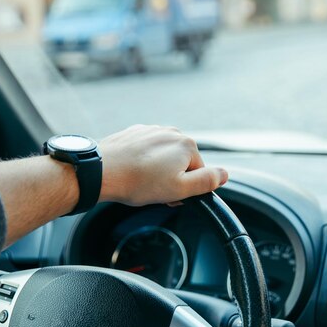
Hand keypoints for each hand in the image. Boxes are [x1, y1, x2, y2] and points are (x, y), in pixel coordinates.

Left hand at [98, 125, 227, 205]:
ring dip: (157, 170)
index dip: (186, 189)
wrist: (101, 171)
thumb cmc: (139, 182)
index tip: (171, 196)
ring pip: (164, 157)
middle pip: (182, 163)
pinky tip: (133, 172)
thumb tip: (225, 174)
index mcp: (187, 145)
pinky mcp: (135, 133)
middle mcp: (172, 132)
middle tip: (155, 191)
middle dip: (172, 178)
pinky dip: (143, 162)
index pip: (199, 172)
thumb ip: (207, 182)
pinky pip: (147, 151)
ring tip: (142, 182)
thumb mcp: (180, 189)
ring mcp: (152, 130)